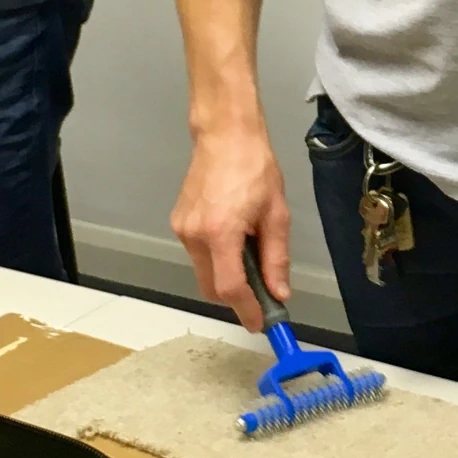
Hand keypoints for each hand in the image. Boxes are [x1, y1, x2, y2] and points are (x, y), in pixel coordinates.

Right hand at [171, 126, 289, 332]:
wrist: (225, 134)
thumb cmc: (254, 167)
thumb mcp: (276, 213)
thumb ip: (276, 257)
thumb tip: (279, 293)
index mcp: (221, 232)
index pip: (229, 288)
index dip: (246, 310)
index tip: (261, 323)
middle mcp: (194, 235)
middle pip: (212, 288)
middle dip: (237, 297)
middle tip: (263, 291)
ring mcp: (182, 228)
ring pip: (204, 272)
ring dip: (226, 274)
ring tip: (249, 247)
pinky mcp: (178, 222)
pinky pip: (198, 254)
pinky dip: (216, 257)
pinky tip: (234, 235)